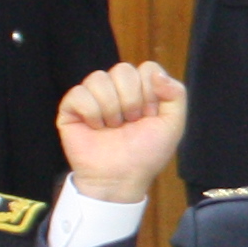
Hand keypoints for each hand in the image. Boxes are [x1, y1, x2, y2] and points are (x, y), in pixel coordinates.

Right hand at [56, 61, 187, 203]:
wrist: (121, 178)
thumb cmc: (146, 153)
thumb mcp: (173, 125)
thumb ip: (176, 94)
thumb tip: (156, 73)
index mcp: (140, 89)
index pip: (146, 68)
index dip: (150, 93)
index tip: (149, 116)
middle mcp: (116, 89)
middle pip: (122, 69)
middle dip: (131, 101)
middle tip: (130, 123)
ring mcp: (92, 97)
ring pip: (98, 78)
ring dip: (111, 108)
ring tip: (113, 127)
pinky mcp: (71, 108)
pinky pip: (79, 93)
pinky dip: (91, 113)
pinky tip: (96, 128)